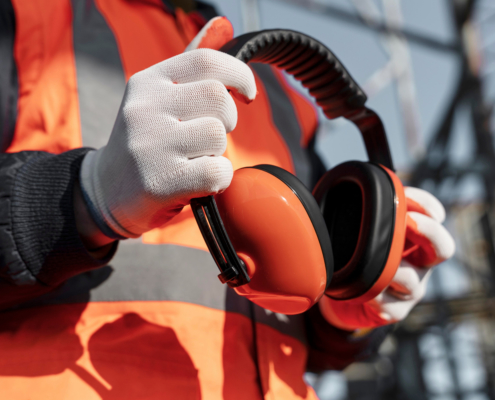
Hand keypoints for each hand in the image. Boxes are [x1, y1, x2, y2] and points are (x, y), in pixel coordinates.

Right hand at [78, 17, 254, 239]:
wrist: (105, 191)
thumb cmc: (145, 142)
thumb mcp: (159, 98)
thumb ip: (191, 66)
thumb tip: (224, 25)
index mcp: (147, 82)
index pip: (207, 61)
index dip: (239, 75)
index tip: (246, 94)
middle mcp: (145, 108)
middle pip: (219, 98)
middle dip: (228, 120)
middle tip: (210, 136)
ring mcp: (150, 144)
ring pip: (218, 136)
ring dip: (218, 152)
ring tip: (195, 159)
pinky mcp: (159, 180)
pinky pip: (217, 172)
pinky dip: (219, 179)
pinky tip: (198, 181)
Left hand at [319, 187, 455, 330]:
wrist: (341, 296)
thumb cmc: (352, 254)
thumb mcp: (355, 229)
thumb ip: (356, 210)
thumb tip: (339, 186)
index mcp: (413, 237)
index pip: (432, 215)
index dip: (425, 204)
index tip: (404, 195)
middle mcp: (418, 262)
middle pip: (442, 247)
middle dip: (429, 232)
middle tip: (408, 222)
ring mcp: (410, 289)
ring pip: (411, 279)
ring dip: (391, 269)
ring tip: (370, 264)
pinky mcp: (395, 311)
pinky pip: (390, 306)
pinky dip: (375, 298)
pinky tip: (362, 293)